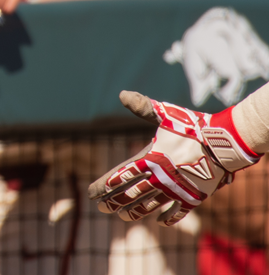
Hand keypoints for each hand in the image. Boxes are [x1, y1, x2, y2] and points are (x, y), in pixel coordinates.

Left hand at [89, 91, 258, 225]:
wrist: (225, 143)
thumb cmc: (192, 127)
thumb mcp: (164, 115)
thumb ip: (142, 106)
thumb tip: (122, 94)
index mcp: (149, 159)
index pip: (120, 176)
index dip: (103, 186)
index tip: (91, 193)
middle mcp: (159, 178)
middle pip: (131, 194)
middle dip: (114, 202)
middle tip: (101, 208)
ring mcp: (176, 190)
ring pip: (150, 206)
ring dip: (135, 212)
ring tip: (123, 217)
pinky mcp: (194, 197)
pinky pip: (178, 212)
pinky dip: (168, 218)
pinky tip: (160, 222)